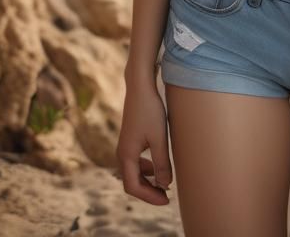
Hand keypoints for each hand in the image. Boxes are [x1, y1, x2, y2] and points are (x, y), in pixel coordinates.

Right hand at [115, 84, 172, 206]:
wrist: (140, 88)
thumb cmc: (150, 111)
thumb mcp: (159, 138)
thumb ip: (162, 162)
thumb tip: (165, 185)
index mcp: (126, 156)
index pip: (133, 187)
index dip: (149, 196)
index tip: (166, 200)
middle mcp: (122, 153)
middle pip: (132, 182)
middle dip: (149, 191)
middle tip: (167, 196)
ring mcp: (125, 146)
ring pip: (134, 172)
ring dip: (148, 180)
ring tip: (165, 183)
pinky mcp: (130, 139)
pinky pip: (135, 162)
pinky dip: (146, 169)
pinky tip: (158, 166)